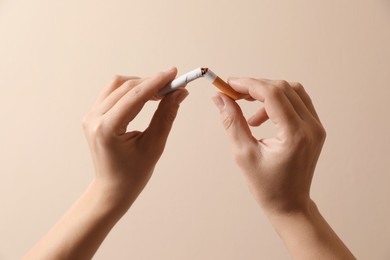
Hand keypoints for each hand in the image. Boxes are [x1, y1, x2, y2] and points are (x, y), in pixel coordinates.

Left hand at [82, 67, 187, 208]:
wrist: (112, 188)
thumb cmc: (133, 173)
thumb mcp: (154, 145)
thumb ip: (166, 115)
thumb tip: (179, 93)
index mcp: (107, 128)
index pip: (134, 96)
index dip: (156, 82)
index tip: (174, 73)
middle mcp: (94, 118)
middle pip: (125, 87)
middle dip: (151, 83)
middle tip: (174, 85)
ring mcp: (90, 116)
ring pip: (117, 85)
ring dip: (140, 84)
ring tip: (161, 92)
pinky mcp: (93, 115)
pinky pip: (112, 93)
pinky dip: (130, 90)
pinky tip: (146, 96)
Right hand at [212, 78, 324, 212]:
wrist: (290, 204)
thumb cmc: (267, 185)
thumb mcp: (243, 154)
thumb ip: (232, 121)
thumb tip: (219, 98)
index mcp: (295, 134)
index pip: (272, 94)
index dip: (248, 84)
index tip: (229, 84)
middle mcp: (311, 127)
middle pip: (283, 88)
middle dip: (255, 86)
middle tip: (233, 93)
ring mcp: (316, 127)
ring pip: (292, 91)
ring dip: (267, 92)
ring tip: (247, 108)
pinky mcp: (315, 128)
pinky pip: (297, 102)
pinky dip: (277, 101)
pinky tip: (261, 118)